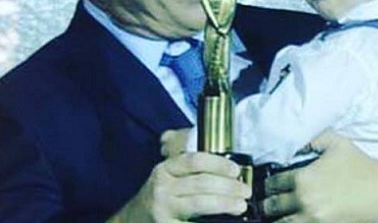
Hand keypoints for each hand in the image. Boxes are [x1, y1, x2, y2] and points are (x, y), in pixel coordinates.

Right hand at [107, 129, 250, 222]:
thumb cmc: (160, 196)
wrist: (132, 220)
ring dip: (225, 203)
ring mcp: (164, 209)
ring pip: (201, 203)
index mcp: (166, 169)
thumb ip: (189, 168)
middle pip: (202, 183)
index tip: (236, 170)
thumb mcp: (168, 177)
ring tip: (240, 205)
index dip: (218, 163)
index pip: (195, 160)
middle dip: (228, 187)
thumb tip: (229, 168)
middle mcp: (163, 187)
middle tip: (245, 191)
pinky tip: (225, 222)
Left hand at [262, 131, 377, 222]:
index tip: (269, 185)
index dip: (268, 184)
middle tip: (269, 202)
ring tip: (279, 215)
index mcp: (303, 179)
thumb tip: (297, 140)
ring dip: (279, 218)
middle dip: (269, 203)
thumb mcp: (337, 143)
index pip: (272, 184)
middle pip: (272, 207)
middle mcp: (304, 201)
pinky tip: (295, 219)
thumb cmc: (361, 165)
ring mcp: (313, 220)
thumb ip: (314, 138)